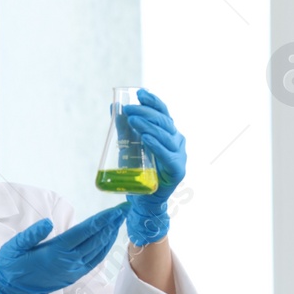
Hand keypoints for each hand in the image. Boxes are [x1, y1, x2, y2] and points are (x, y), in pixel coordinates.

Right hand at [0, 206, 126, 293]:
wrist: (8, 292)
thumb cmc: (9, 267)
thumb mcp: (14, 247)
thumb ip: (32, 234)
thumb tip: (48, 222)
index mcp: (55, 252)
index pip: (84, 232)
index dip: (101, 220)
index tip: (115, 209)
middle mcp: (68, 263)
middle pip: (96, 240)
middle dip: (111, 224)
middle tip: (124, 209)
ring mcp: (72, 271)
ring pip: (98, 251)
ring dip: (110, 235)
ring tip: (119, 221)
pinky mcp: (72, 277)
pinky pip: (94, 261)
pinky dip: (104, 249)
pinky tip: (108, 240)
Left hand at [120, 88, 185, 244]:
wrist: (143, 200)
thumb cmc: (138, 172)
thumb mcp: (128, 146)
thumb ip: (124, 128)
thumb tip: (113, 108)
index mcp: (168, 134)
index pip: (163, 113)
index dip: (154, 102)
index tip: (140, 93)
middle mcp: (177, 142)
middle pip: (164, 122)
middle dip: (146, 113)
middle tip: (128, 109)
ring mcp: (179, 155)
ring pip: (166, 136)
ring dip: (148, 126)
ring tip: (133, 120)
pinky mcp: (177, 170)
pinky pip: (166, 155)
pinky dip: (155, 145)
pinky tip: (145, 138)